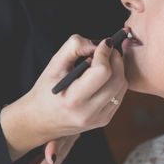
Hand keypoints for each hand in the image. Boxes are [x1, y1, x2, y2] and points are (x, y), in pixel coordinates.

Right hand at [0, 34, 125, 160]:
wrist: (41, 119)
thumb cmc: (46, 89)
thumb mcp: (54, 65)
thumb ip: (74, 48)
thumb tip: (97, 44)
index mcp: (73, 100)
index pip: (102, 72)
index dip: (105, 53)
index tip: (104, 43)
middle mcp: (88, 113)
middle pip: (117, 78)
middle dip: (115, 58)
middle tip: (107, 49)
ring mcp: (98, 119)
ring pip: (122, 86)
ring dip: (118, 68)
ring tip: (103, 61)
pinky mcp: (104, 120)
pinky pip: (120, 94)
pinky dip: (116, 80)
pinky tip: (103, 75)